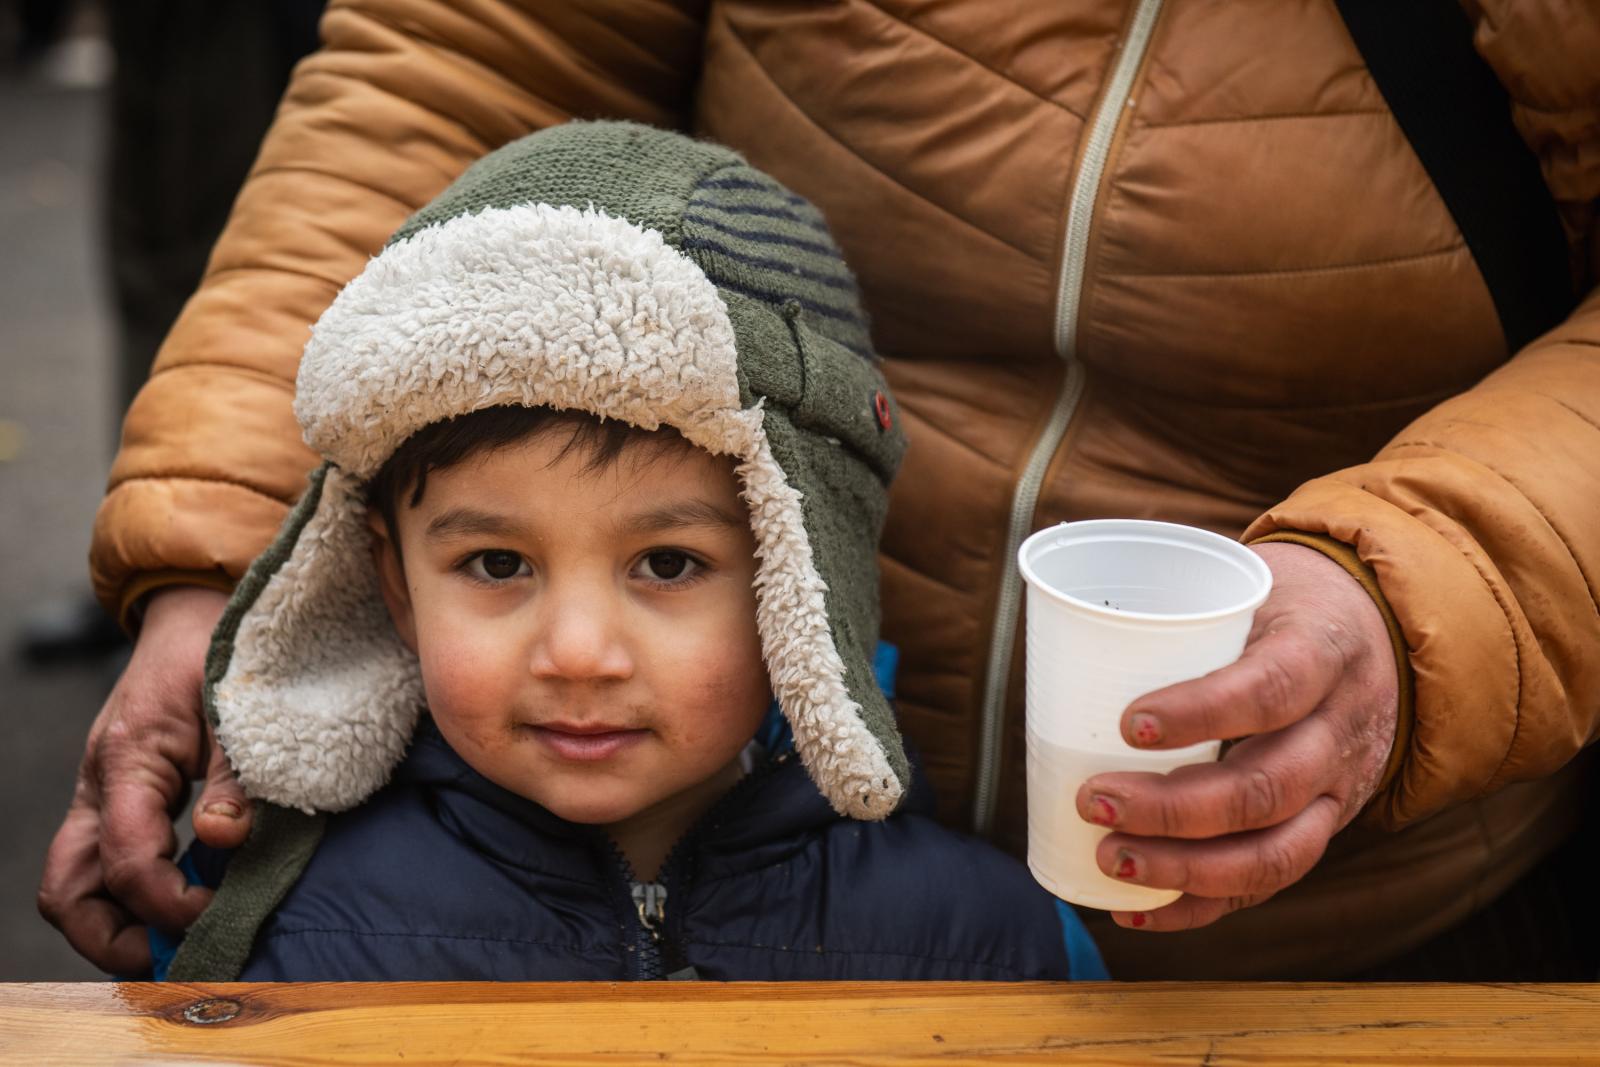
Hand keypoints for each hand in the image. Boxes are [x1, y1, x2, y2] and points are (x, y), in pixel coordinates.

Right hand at [37, 585, 242, 973]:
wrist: (194, 617)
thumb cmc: (215, 655)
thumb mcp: (237, 710)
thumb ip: (236, 778)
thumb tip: (224, 841)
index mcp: (126, 762)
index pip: (125, 859)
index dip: (166, 901)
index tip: (214, 913)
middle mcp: (98, 787)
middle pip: (68, 891)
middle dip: (114, 939)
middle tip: (177, 957)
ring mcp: (99, 796)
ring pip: (74, 884)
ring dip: (116, 925)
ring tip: (177, 942)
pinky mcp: (115, 801)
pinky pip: (101, 863)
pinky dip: (129, 896)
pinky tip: (181, 903)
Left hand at [1075, 542, 1398, 930]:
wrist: (1380, 636)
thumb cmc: (1282, 608)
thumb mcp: (1252, 586)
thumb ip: (1182, 612)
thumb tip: (1064, 627)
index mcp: (1323, 652)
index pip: (1273, 689)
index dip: (1203, 712)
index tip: (1127, 724)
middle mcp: (1341, 729)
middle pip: (1268, 787)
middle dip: (1174, 809)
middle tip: (1092, 799)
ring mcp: (1340, 789)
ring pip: (1276, 852)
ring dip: (1184, 868)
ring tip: (1108, 858)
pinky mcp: (1324, 829)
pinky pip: (1268, 883)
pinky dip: (1198, 904)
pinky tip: (1134, 908)